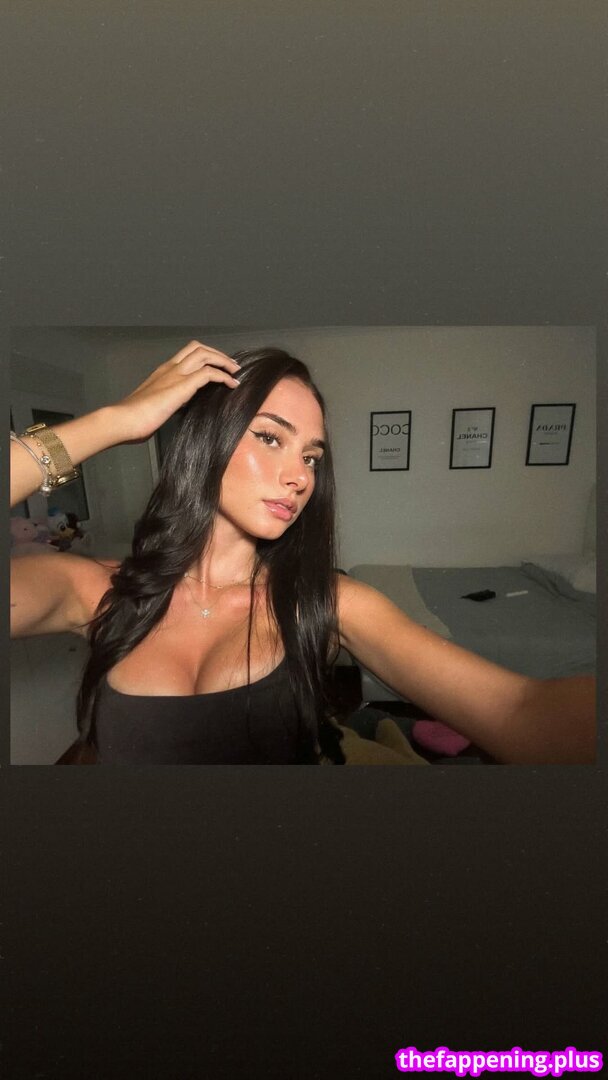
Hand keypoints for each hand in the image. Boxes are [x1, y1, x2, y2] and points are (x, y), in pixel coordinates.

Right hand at [110, 341, 241, 441]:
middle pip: (198, 348)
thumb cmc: (135, 418)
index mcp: (163, 372)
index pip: (187, 354)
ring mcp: (175, 375)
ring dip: (223, 361)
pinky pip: (208, 374)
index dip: (206, 356)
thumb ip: (168, 401)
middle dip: (218, 354)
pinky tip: (231, 385)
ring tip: (235, 372)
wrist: (123, 420)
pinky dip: (223, 377)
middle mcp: (170, 368)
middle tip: (231, 366)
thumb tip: (177, 407)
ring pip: (204, 354)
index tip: (218, 367)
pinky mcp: (182, 386)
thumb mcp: (155, 405)